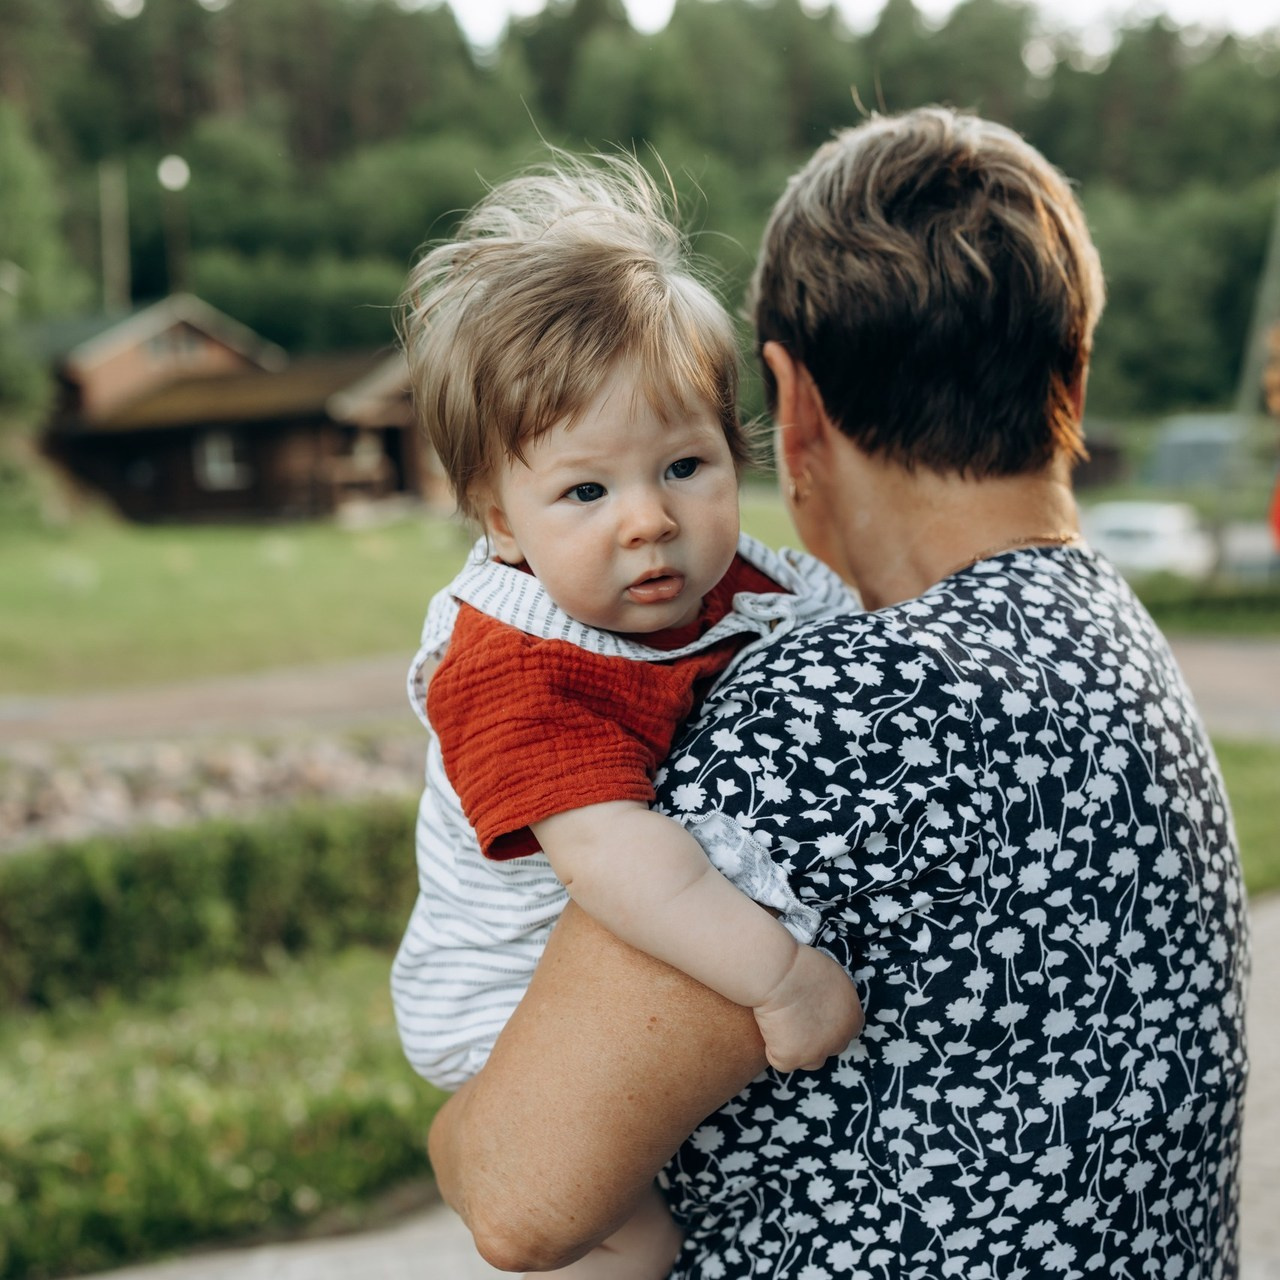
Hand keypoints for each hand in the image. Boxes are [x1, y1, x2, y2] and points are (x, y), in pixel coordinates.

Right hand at [753, 944, 862, 1072]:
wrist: (778, 972)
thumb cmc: (800, 964)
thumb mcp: (832, 977)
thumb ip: (836, 998)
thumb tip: (827, 1005)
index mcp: (854, 1018)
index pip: (845, 1030)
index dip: (827, 1023)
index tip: (811, 1012)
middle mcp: (840, 1040)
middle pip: (829, 1047)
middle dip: (815, 1037)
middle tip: (795, 1017)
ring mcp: (816, 1053)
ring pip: (809, 1061)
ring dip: (798, 1048)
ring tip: (780, 1025)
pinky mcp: (791, 1059)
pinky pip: (781, 1060)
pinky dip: (772, 1048)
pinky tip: (767, 1028)